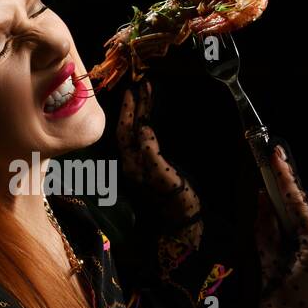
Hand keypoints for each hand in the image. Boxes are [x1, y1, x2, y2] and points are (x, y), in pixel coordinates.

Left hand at [116, 80, 201, 242]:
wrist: (181, 221)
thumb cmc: (176, 199)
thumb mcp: (164, 174)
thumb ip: (151, 150)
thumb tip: (142, 127)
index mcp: (132, 163)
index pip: (126, 130)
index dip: (129, 110)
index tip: (134, 90)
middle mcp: (131, 163)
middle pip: (128, 129)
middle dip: (134, 107)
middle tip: (140, 86)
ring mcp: (139, 165)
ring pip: (134, 134)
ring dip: (138, 114)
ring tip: (144, 96)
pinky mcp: (149, 167)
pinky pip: (142, 140)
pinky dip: (144, 125)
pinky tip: (148, 119)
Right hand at [255, 144, 307, 307]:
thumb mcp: (267, 265)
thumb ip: (265, 228)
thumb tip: (263, 198)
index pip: (300, 206)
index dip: (285, 179)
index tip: (275, 156)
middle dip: (293, 204)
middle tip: (272, 201)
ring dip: (305, 220)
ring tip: (285, 235)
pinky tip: (298, 246)